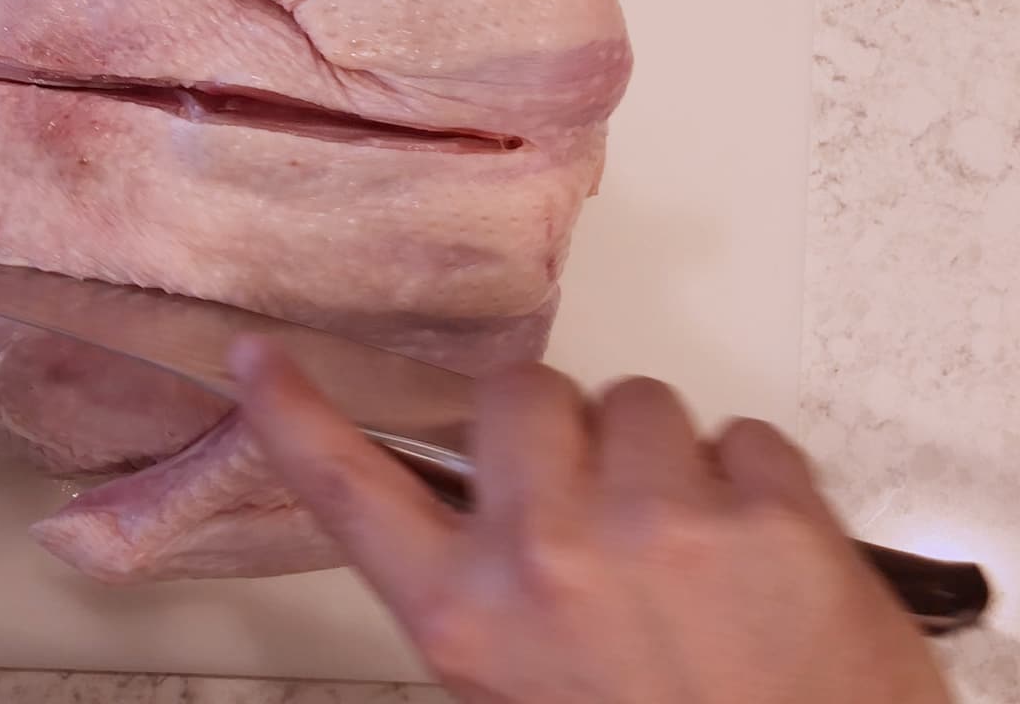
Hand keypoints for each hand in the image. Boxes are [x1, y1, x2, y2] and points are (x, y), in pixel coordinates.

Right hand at [233, 339, 951, 703]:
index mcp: (466, 618)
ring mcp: (659, 524)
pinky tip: (758, 555)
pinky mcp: (768, 515)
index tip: (261, 358)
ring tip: (688, 545)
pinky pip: (743, 432)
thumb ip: (479, 593)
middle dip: (557, 425)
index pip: (351, 489)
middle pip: (520, 392)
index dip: (295, 416)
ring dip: (660, 452)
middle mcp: (546, 557)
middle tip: (592, 491)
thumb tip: (473, 498)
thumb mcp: (517, 686)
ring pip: (638, 398)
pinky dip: (754, 481)